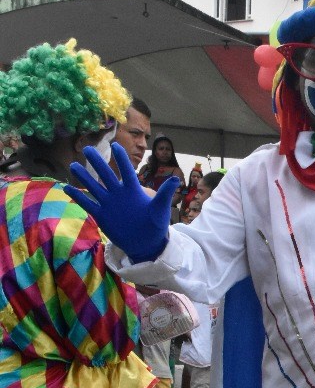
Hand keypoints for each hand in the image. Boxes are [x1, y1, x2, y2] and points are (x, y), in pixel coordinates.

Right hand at [66, 141, 176, 263]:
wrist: (146, 242)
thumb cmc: (155, 224)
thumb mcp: (161, 208)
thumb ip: (165, 193)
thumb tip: (176, 179)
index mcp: (133, 190)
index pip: (126, 171)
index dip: (121, 158)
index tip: (115, 145)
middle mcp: (119, 193)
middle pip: (106, 175)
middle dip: (97, 162)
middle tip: (86, 148)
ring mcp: (109, 204)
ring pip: (94, 187)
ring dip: (84, 177)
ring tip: (73, 165)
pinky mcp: (102, 215)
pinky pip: (88, 204)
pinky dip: (78, 197)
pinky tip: (67, 188)